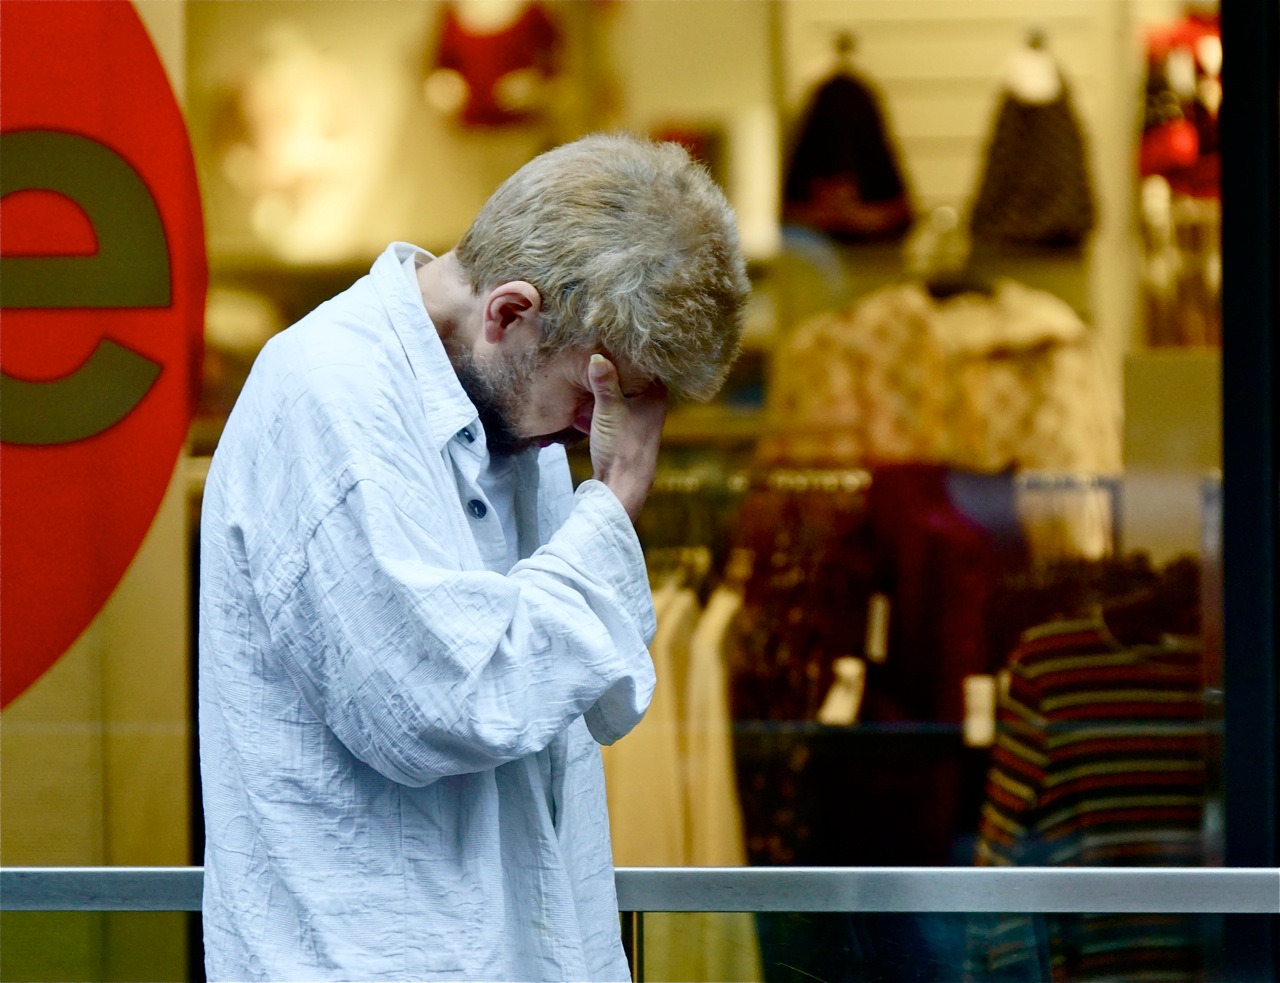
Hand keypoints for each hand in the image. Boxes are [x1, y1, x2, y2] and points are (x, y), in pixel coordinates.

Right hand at [587, 354, 666, 520]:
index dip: (630, 353)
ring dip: (603, 393)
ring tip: (584, 379)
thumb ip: (604, 382)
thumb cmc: (622, 446)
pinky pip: (612, 415)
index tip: (612, 340)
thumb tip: (598, 356)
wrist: (623, 485)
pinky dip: (599, 412)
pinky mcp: (626, 435)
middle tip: (593, 354)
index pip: (646, 365)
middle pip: (631, 381)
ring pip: (620, 398)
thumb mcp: (609, 409)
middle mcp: (652, 407)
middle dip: (612, 372)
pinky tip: (582, 412)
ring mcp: (639, 421)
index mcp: (655, 395)